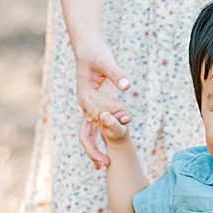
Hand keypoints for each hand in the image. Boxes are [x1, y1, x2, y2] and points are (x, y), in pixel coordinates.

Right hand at [72, 41, 132, 167]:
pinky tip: (109, 147)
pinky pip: (98, 126)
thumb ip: (117, 75)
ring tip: (104, 165)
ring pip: (90, 133)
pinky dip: (103, 136)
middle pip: (86, 133)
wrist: (87, 47)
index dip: (110, 123)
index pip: (97, 117)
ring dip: (96, 148)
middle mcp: (85, 105)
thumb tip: (127, 86)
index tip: (123, 128)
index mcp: (85, 97)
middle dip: (94, 150)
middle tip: (106, 164)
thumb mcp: (106, 62)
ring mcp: (89, 107)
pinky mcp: (96, 105)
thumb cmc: (95, 53)